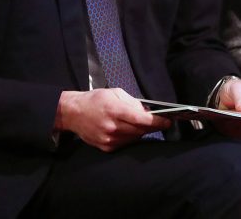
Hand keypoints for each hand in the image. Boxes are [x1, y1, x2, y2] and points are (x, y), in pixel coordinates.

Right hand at [54, 89, 170, 151]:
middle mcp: (112, 127)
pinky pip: (126, 143)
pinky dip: (130, 137)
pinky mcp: (106, 147)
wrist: (73, 113)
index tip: (168, 121)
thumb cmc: (95, 100)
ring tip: (141, 123)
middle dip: (152, 126)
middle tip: (159, 122)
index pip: (141, 119)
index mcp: (115, 110)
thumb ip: (133, 102)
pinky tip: (128, 129)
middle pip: (140, 130)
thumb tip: (148, 111)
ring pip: (134, 138)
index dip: (157, 122)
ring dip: (141, 131)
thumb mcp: (115, 93)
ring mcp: (108, 139)